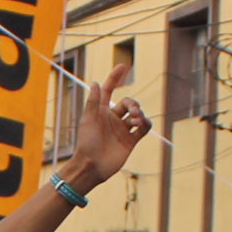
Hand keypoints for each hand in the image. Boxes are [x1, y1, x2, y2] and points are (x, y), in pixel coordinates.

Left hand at [62, 64, 150, 190]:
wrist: (92, 166)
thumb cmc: (86, 143)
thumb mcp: (88, 120)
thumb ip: (93, 101)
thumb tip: (95, 82)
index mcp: (101, 111)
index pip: (110, 90)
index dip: (115, 78)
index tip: (123, 66)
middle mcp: (113, 119)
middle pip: (129, 103)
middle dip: (133, 104)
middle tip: (132, 112)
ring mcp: (123, 130)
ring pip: (138, 114)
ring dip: (139, 114)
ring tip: (135, 121)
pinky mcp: (131, 141)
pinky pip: (143, 128)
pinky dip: (145, 124)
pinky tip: (141, 125)